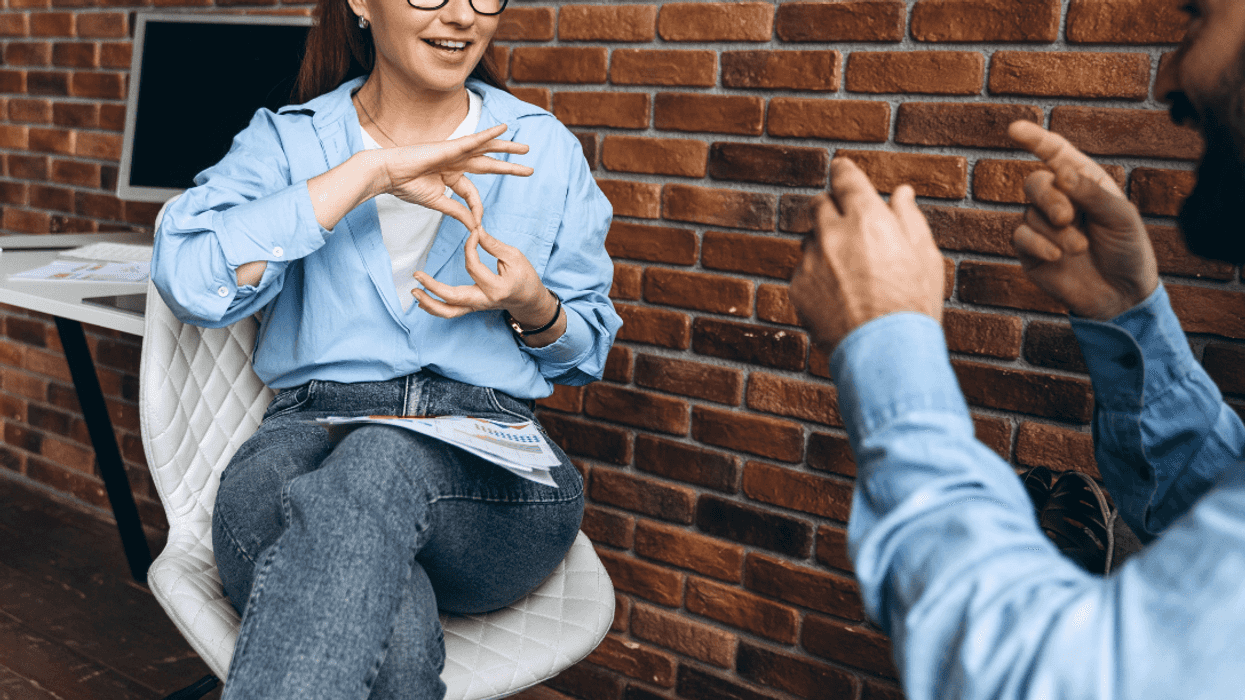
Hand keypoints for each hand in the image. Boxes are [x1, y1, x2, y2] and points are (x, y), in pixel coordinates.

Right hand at [379, 124, 533, 232]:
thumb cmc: (406, 186)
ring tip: (525, 148)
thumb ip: (458, 212)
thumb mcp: (437, 203)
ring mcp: (455, 153)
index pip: (473, 194)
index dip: (477, 209)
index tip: (478, 224)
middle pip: (489, 164)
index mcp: (451, 177)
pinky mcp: (451, 147)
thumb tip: (475, 226)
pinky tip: (505, 129)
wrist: (388, 174)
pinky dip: (490, 134)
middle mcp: (456, 163)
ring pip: (487, 149)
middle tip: (529, 169)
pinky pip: (475, 139)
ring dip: (507, 147)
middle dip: (509, 167)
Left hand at [412, 227, 556, 326]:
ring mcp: (477, 307)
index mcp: (496, 288)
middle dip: (433, 288)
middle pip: (453, 298)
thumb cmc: (525, 278)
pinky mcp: (473, 308)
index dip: (470, 246)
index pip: (473, 266)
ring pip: (449, 312)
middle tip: (417, 275)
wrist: (530, 301)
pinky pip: (452, 312)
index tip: (474, 233)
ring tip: (414, 292)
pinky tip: (422, 301)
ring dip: (430, 304)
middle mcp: (484, 301)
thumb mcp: (514, 257)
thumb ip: (493, 245)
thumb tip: (475, 230)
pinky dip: (436, 308)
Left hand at [789, 158, 944, 353]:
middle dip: (832, 209)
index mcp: (867, 217)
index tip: (841, 168)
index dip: (844, 171)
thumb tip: (901, 194)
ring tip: (851, 272)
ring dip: (824, 245)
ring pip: (810, 239)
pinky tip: (840, 296)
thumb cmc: (912, 304)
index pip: (845, 178)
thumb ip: (908, 219)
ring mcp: (811, 260)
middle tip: (849, 225)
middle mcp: (833, 233)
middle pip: (820, 205)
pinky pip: (804, 271)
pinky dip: (817, 276)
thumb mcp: (924, 256)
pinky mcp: (798, 287)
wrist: (885, 351)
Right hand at [1008, 120, 1158, 319]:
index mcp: (1083, 182)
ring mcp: (1042, 225)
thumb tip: (1059, 172)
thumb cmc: (1127, 249)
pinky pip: (1021, 237)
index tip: (1014, 128)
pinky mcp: (1030, 250)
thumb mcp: (1121, 216)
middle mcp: (1059, 200)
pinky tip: (1057, 256)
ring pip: (1029, 213)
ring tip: (1080, 248)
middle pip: (1036, 182)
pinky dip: (1039, 244)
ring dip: (1056, 231)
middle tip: (1067, 217)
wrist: (1121, 294)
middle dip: (1049, 198)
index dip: (1035, 139)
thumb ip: (1091, 193)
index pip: (1055, 154)